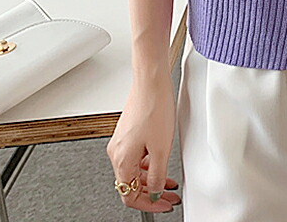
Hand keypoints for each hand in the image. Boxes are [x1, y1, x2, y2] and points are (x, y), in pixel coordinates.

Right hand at [107, 76, 181, 212]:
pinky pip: (136, 156)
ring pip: (134, 170)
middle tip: (169, 196)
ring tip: (168, 180)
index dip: (148, 204)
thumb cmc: (154, 107)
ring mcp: (121, 141)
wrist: (151, 81)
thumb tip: (154, 192)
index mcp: (121, 160)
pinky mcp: (128, 132)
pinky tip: (160, 161)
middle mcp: (117, 152)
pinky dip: (148, 164)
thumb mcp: (161, 148)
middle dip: (151, 192)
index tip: (164, 205)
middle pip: (131, 184)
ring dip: (150, 178)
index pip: (129, 195)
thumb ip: (156, 175)